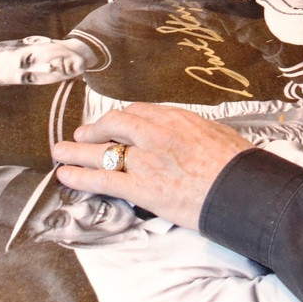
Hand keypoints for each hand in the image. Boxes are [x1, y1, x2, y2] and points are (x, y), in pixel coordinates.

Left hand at [52, 103, 251, 229]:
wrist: (243, 189)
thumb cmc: (239, 165)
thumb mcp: (218, 135)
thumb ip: (195, 132)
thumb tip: (192, 137)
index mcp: (176, 118)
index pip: (138, 112)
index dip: (120, 119)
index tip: (113, 124)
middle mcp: (156, 133)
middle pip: (114, 124)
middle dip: (93, 130)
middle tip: (81, 135)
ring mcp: (146, 160)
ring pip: (102, 151)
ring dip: (76, 152)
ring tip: (60, 152)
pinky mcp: (142, 188)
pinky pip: (103, 180)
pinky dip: (80, 177)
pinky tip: (66, 176)